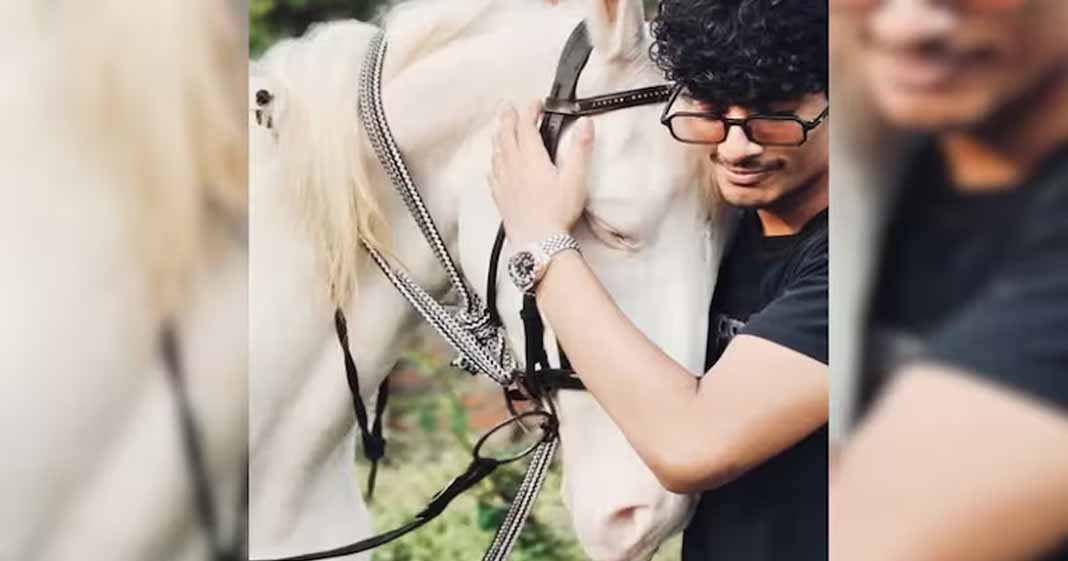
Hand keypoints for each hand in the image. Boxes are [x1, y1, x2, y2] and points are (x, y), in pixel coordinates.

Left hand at [489, 100, 593, 247]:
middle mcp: (513, 166)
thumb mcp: (575, 178)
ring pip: (497, 152)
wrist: (538, 241)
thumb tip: (584, 124)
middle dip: (508, 118)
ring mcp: (504, 182)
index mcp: (531, 158)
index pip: (526, 126)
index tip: (535, 103)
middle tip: (508, 108)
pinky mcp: (500, 197)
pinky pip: (492, 173)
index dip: (529, 110)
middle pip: (506, 135)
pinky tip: (494, 165)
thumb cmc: (556, 213)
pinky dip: (494, 162)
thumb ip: (579, 148)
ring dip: (499, 137)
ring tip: (499, 129)